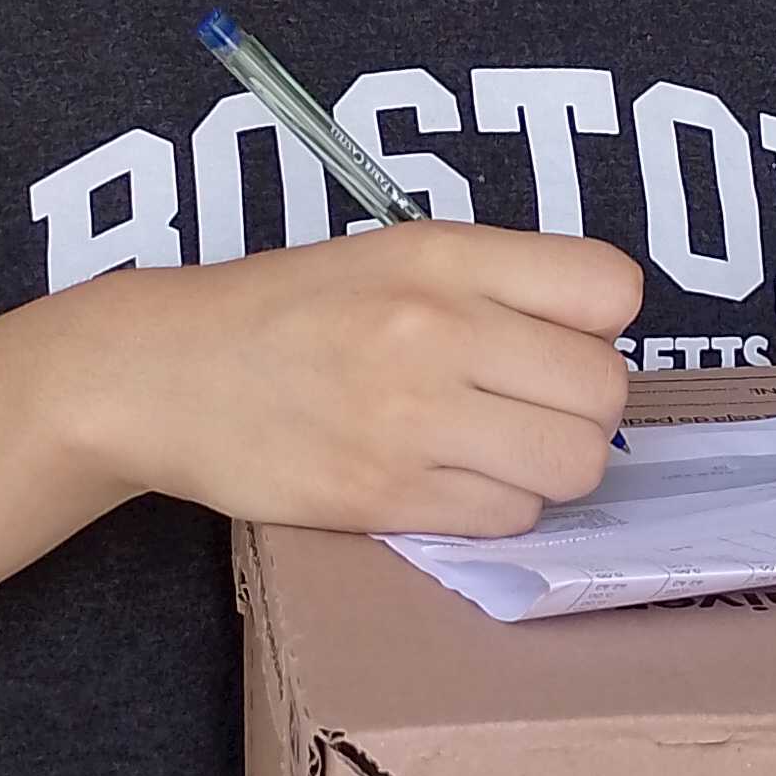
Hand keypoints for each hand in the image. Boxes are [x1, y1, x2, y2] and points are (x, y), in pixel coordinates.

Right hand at [58, 221, 641, 538]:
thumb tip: (596, 343)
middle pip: (604, 391)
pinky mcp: (385, 497)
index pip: (611, 289)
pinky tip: (450, 481)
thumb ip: (497, 283)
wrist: (164, 372)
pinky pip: (508, 520)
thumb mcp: (394, 255)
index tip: (557, 340)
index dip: (598, 325)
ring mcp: (411, 418)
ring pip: (572, 466)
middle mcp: (437, 328)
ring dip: (549, 467)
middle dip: (583, 409)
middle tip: (530, 408)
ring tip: (496, 451)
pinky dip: (496, 509)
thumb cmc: (288, 311)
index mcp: (445, 255)